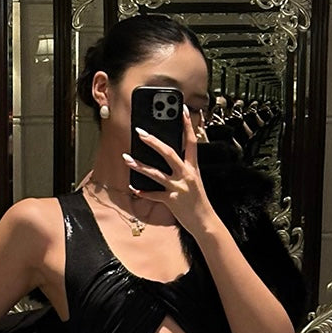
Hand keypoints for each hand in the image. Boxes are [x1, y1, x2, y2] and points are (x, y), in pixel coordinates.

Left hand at [122, 109, 218, 237]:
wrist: (205, 222)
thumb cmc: (199, 201)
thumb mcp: (195, 181)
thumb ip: (185, 168)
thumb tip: (173, 156)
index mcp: (193, 168)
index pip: (192, 142)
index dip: (187, 125)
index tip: (181, 110)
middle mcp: (186, 175)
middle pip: (169, 153)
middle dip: (153, 142)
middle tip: (140, 132)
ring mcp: (178, 187)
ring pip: (156, 174)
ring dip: (140, 166)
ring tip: (127, 158)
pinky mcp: (171, 200)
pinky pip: (154, 195)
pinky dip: (143, 192)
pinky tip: (133, 188)